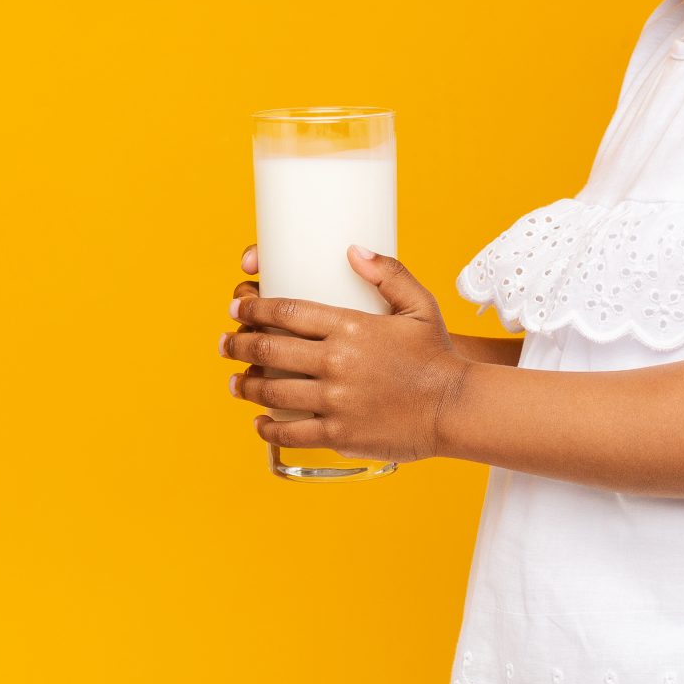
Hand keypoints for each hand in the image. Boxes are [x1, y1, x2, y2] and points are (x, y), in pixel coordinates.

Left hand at [221, 242, 467, 464]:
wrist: (458, 408)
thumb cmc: (438, 356)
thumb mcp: (420, 306)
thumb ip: (388, 273)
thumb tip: (352, 249)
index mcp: (350, 327)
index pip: (286, 312)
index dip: (254, 307)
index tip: (238, 308)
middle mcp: (336, 363)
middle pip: (269, 350)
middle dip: (238, 345)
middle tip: (225, 344)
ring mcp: (335, 401)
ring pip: (273, 392)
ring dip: (246, 386)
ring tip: (234, 383)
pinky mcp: (340, 433)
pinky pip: (292, 434)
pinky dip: (269, 430)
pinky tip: (260, 423)